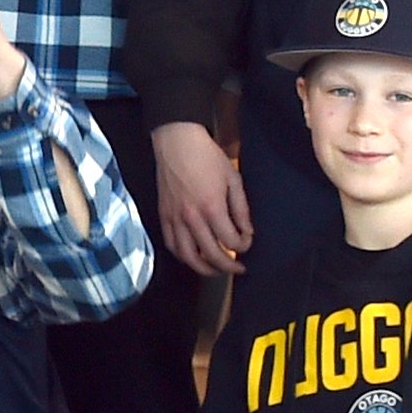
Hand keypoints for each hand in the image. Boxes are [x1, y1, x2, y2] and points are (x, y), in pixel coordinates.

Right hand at [151, 121, 250, 277]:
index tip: (247, 243)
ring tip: (215, 270)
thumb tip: (247, 231)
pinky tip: (192, 257)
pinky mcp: (163, 215)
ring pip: (188, 256)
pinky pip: (171, 244)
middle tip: (238, 269)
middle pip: (211, 254)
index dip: (243, 246)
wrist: (176, 142)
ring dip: (203, 268)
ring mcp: (175, 218)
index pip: (230, 241)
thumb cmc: (206, 157)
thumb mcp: (233, 179)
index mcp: (212, 207)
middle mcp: (192, 217)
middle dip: (228, 266)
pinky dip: (182, 256)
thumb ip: (241, 208)